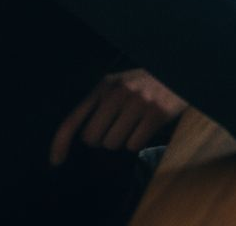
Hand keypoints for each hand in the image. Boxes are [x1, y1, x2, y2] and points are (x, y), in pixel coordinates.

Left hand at [50, 69, 186, 165]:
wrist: (180, 73)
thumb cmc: (146, 84)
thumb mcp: (119, 84)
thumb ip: (100, 103)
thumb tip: (82, 137)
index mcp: (104, 86)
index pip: (73, 120)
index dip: (60, 143)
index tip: (55, 161)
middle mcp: (118, 93)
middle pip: (92, 138)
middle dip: (102, 139)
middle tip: (117, 128)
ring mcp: (138, 103)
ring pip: (113, 144)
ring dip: (122, 140)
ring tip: (135, 124)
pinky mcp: (156, 114)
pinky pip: (134, 145)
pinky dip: (138, 141)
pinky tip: (147, 126)